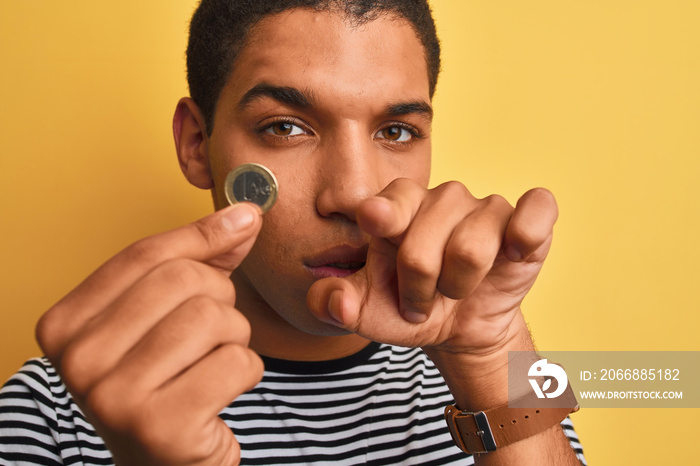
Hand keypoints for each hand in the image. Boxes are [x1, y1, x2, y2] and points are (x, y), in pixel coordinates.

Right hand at [36, 203, 263, 465]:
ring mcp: (114, 397)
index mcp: (65, 324)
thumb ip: (199, 260)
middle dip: (220, 298)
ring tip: (213, 363)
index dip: (205, 235)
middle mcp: (78, 360)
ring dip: (234, 337)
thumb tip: (245, 214)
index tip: (246, 220)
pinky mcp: (161, 427)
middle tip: (213, 332)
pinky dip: (246, 370)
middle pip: (183, 281)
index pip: (147, 254)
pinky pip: (237, 362)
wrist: (167, 461)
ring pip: (212, 318)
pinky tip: (222, 391)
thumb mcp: (166, 315)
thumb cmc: (167, 380)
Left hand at [307, 178, 557, 355]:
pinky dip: (527, 233)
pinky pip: (536, 209)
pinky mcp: (528, 219)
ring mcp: (485, 207)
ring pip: (471, 246)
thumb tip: (335, 301)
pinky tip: (515, 253)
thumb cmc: (409, 308)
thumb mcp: (365, 311)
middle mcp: (442, 199)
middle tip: (420, 302)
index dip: (383, 215)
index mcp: (399, 207)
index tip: (372, 219)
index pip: (390, 201)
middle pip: (423, 243)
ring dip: (459, 286)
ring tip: (454, 291)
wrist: (458, 328)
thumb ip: (334, 304)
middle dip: (418, 289)